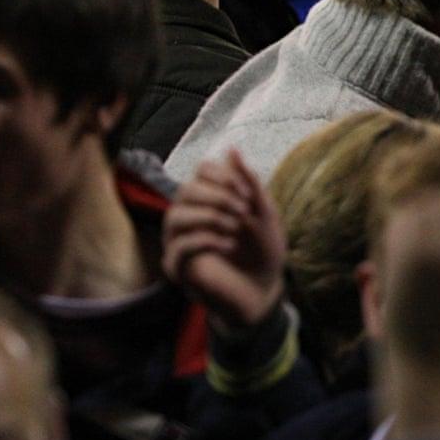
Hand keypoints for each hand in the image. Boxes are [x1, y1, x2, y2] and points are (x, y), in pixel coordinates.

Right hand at [162, 150, 286, 335]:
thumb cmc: (263, 250)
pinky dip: (206, 240)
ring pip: (175, 216)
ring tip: (237, 227)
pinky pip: (179, 247)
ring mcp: (179, 242)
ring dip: (210, 216)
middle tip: (245, 211)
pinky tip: (230, 245)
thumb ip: (249, 182)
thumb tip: (232, 149)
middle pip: (186, 190)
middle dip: (218, 196)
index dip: (223, 175)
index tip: (248, 192)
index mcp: (208, 200)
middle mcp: (188, 217)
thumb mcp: (264, 213)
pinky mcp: (178, 268)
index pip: (201, 171)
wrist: (264, 290)